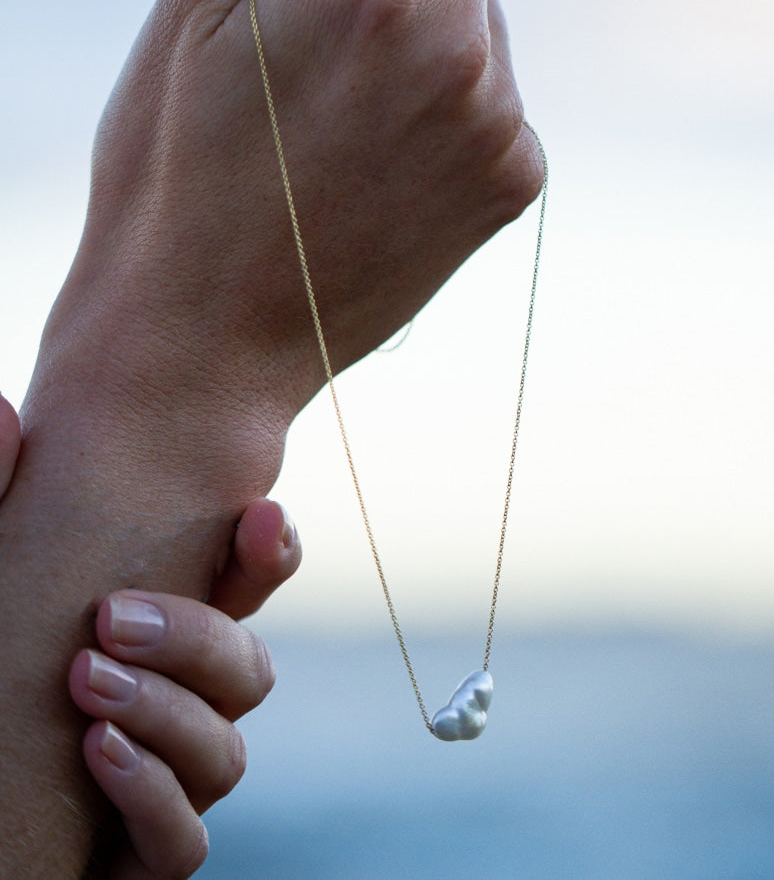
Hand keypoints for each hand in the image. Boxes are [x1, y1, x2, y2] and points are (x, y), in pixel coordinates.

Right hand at [47, 0, 542, 489]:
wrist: (207, 337)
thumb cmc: (177, 163)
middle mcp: (463, 49)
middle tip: (311, 43)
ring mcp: (499, 123)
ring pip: (483, 15)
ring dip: (424, 36)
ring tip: (335, 115)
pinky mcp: (515, 181)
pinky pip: (496, 92)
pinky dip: (448, 104)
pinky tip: (375, 160)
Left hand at [68, 524, 297, 879]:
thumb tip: (4, 414)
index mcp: (151, 636)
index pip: (241, 588)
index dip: (269, 554)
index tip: (258, 514)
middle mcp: (172, 706)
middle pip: (249, 668)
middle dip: (201, 638)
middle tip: (114, 618)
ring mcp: (162, 785)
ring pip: (227, 750)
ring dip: (169, 712)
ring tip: (87, 686)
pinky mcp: (140, 858)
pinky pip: (186, 840)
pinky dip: (153, 795)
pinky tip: (96, 754)